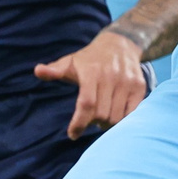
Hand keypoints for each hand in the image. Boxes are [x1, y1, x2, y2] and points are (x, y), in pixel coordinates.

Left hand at [35, 29, 149, 137]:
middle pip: (102, 114)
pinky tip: (115, 114)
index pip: (86, 104)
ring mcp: (127, 82)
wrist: (120, 43)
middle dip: (93, 123)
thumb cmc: (90, 58)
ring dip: (107, 124)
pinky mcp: (139, 86)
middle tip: (89, 121)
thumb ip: (54, 71)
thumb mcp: (70, 62)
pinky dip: (122, 120)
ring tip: (101, 118)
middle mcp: (111, 76)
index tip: (73, 134)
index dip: (79, 123)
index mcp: (92, 72)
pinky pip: (132, 113)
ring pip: (117, 117)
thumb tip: (38, 71)